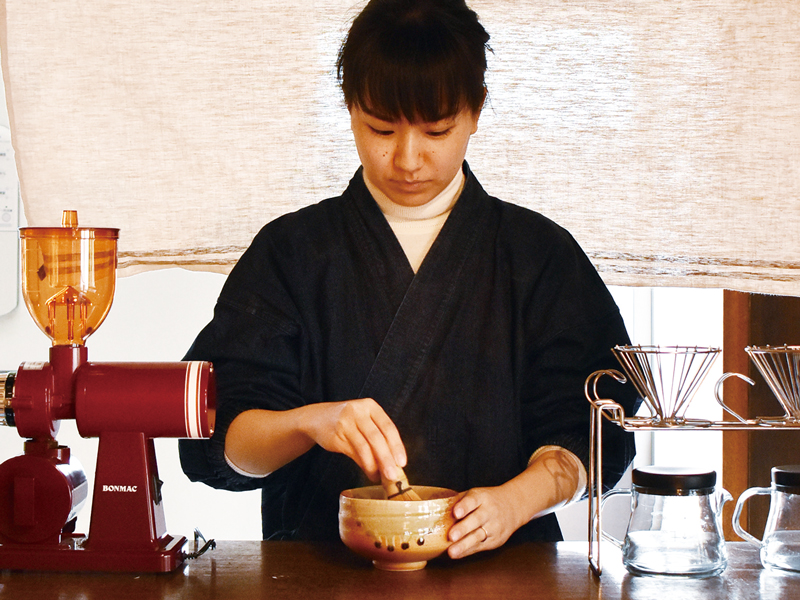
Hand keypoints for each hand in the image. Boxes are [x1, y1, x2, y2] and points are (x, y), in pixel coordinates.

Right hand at [306, 398, 406, 481]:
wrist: (317, 418)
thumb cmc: (348, 420)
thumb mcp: (364, 420)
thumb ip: (378, 435)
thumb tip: (394, 462)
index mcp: (370, 406)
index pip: (388, 427)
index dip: (397, 445)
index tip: (402, 462)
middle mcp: (358, 412)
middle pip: (377, 438)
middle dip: (386, 459)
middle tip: (393, 475)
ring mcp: (346, 423)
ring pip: (364, 447)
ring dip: (374, 465)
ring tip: (379, 477)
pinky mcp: (336, 436)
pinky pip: (353, 453)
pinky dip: (363, 465)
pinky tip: (369, 472)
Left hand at [445, 447, 583, 558]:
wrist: (513, 506)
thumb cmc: (487, 500)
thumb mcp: (475, 494)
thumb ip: (458, 501)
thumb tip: (436, 509)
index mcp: (482, 497)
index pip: (472, 500)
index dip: (464, 506)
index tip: (455, 513)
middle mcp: (489, 511)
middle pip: (476, 520)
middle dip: (463, 529)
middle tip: (451, 536)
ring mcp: (494, 527)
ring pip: (478, 536)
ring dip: (464, 545)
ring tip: (451, 552)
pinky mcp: (496, 540)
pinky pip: (480, 546)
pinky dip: (468, 551)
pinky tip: (457, 554)